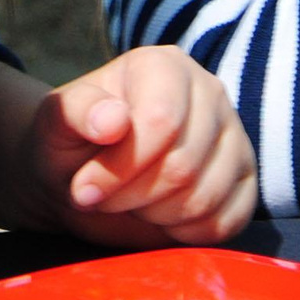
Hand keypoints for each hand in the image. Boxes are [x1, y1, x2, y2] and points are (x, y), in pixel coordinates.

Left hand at [22, 46, 254, 247]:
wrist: (85, 177)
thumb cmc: (69, 144)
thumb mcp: (55, 123)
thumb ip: (76, 112)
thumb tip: (114, 121)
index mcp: (163, 66)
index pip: (161, 122)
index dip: (119, 168)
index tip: (84, 188)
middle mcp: (209, 92)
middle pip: (183, 166)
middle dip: (133, 197)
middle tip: (105, 198)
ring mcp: (233, 135)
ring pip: (205, 197)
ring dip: (157, 216)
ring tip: (133, 202)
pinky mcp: (244, 178)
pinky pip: (227, 221)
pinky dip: (186, 234)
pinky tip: (161, 218)